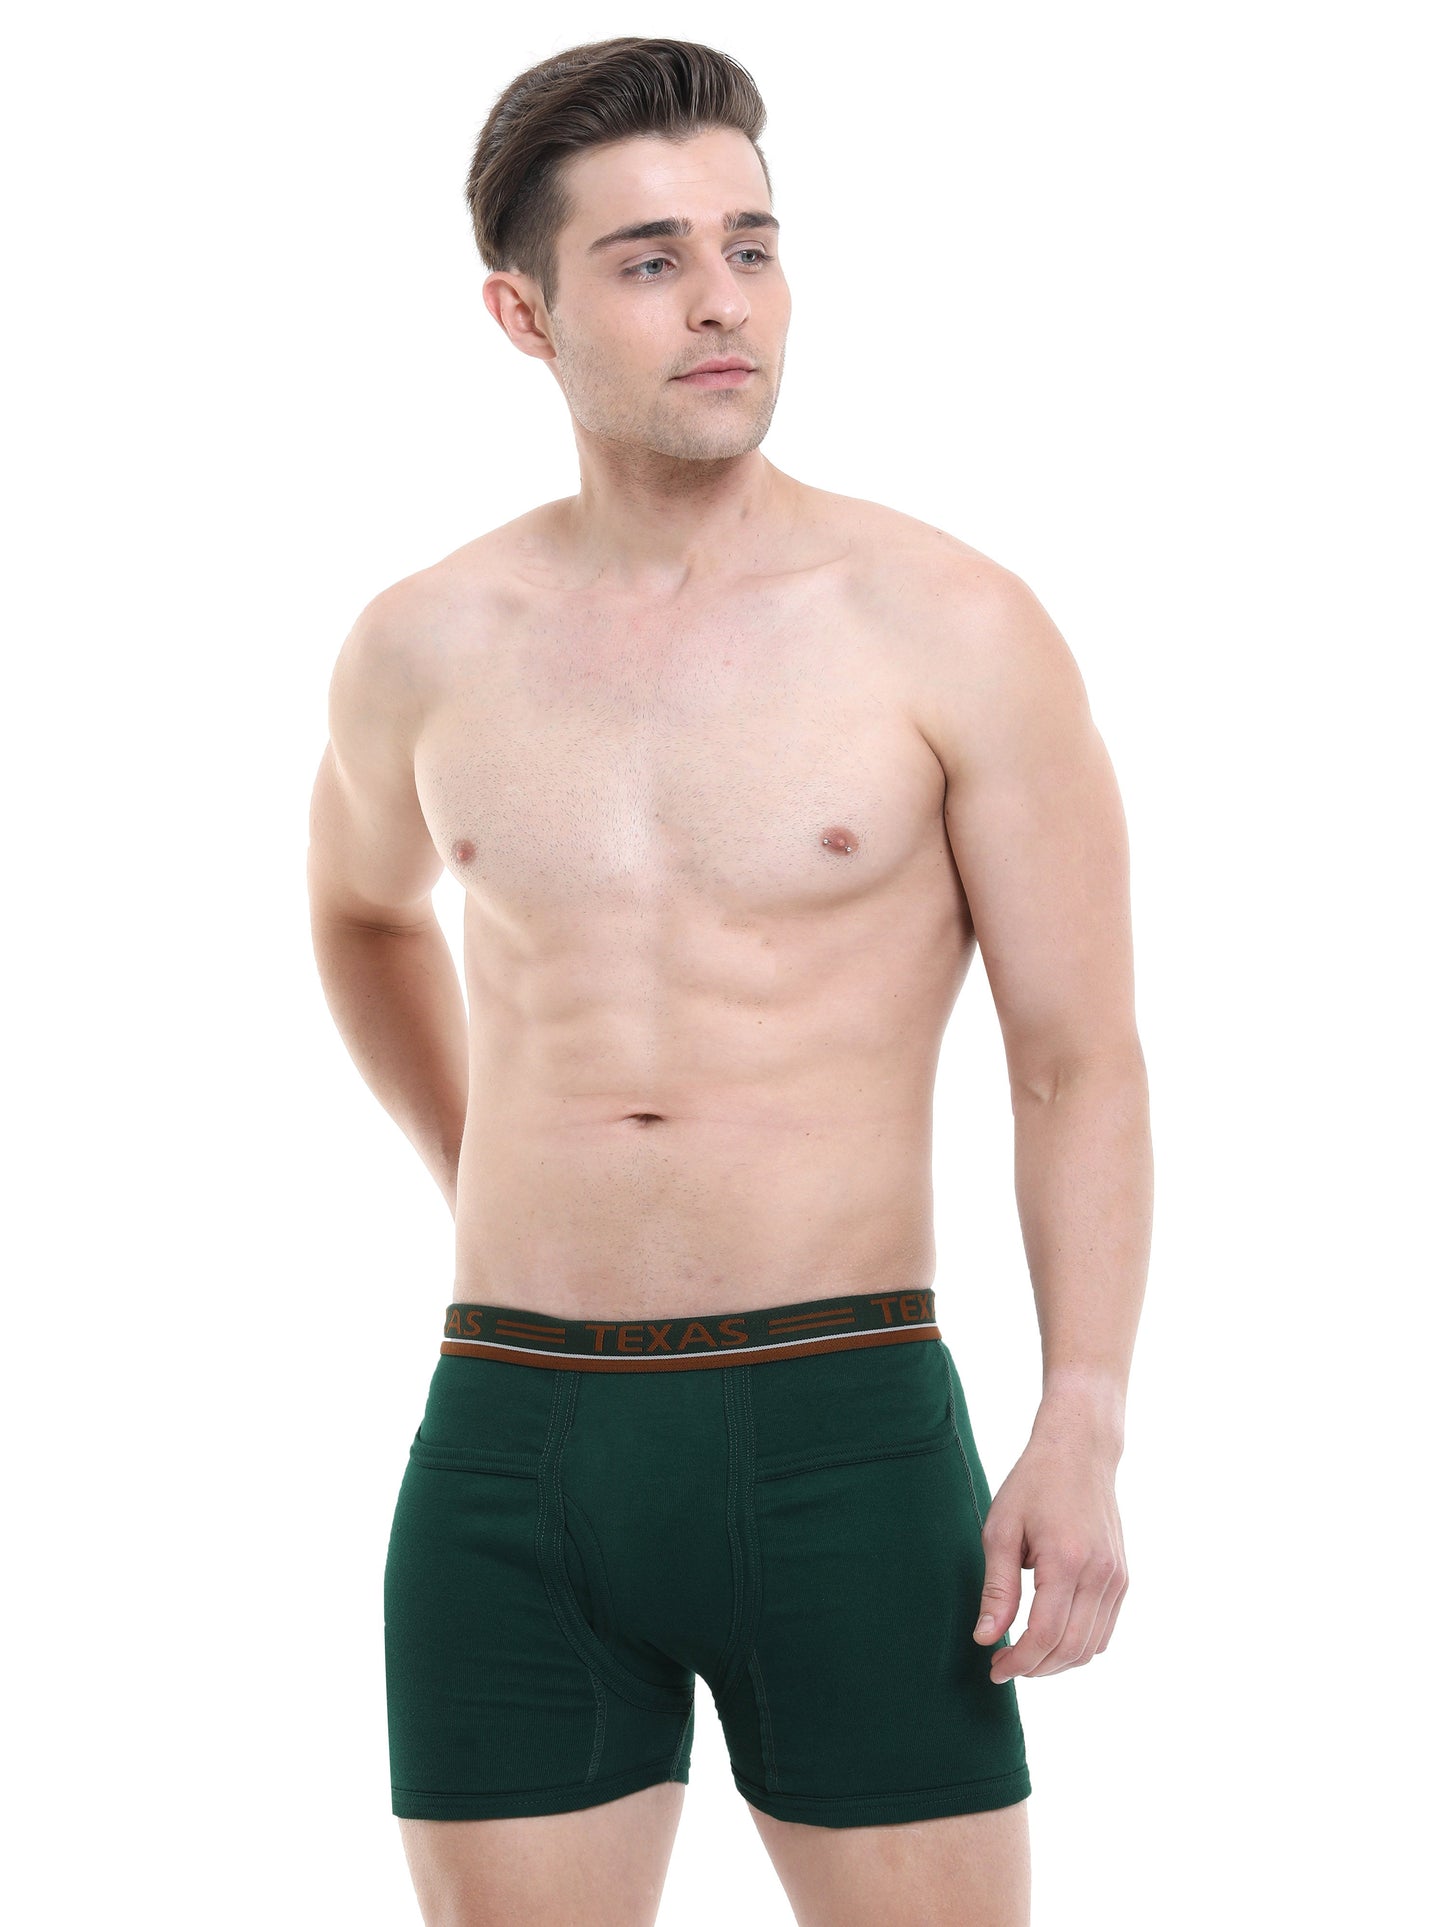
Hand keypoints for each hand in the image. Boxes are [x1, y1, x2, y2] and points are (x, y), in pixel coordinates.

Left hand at [971, 1434, 1127, 1680]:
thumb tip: (986, 1637)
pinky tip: (1051, 1639)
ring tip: (1025, 1655)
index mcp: (1066, 1560)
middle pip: (1070, 1649)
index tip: (994, 1669)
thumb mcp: (1001, 1529)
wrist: (1080, 1452)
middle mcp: (1100, 1574)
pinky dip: (1079, 1646)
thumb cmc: (1034, 1484)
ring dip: (1057, 1663)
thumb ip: (997, 1587)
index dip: (1018, 1661)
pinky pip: (1104, 1631)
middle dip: (1035, 1668)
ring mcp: (1117, 1578)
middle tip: (1004, 1665)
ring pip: (1091, 1648)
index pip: (1044, 1635)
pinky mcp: (1123, 1579)